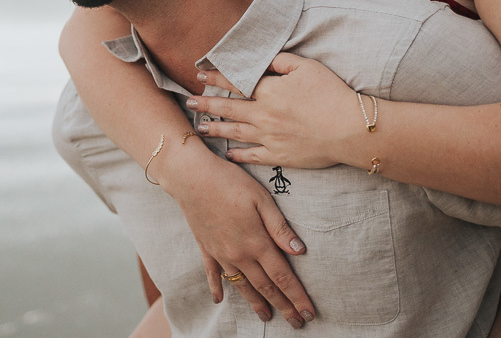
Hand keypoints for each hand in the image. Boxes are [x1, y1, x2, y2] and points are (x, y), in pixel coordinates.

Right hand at [159, 140, 316, 326]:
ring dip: (256, 303)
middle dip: (283, 306)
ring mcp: (220, 254)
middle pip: (265, 287)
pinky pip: (212, 274)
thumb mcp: (261, 199)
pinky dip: (216, 288)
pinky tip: (219, 300)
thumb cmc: (230, 182)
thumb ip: (280, 227)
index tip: (309, 312)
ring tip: (267, 317)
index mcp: (256, 242)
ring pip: (242, 286)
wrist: (191, 177)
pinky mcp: (206, 248)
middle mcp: (238, 254)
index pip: (282, 277)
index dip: (297, 297)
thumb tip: (299, 251)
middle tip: (297, 323)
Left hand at [188, 52, 362, 167]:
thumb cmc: (331, 94)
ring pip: (235, 132)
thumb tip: (262, 60)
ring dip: (215, 128)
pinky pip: (252, 155)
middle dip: (206, 104)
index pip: (236, 82)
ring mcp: (269, 137)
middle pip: (228, 108)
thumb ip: (281, 61)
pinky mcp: (279, 155)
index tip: (200, 76)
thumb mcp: (307, 67)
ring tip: (199, 126)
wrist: (349, 130)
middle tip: (188, 102)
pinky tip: (227, 153)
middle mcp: (264, 114)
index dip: (216, 78)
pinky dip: (238, 155)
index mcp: (269, 91)